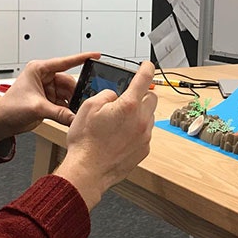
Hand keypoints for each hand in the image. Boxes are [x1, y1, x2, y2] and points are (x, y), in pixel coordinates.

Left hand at [0, 52, 100, 144]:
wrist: (0, 122)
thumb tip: (76, 117)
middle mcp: (44, 77)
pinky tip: (71, 114)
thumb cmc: (9, 108)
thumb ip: (59, 113)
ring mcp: (47, 89)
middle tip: (85, 100)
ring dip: (72, 102)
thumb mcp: (37, 108)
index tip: (96, 55)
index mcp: (39, 70)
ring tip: (76, 110)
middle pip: (69, 82)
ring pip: (68, 93)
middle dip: (76, 92)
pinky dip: (68, 108)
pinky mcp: (48, 100)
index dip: (82, 58)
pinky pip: (64, 102)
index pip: (64, 62)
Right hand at [55, 61, 156, 209]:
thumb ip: (106, 95)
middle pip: (152, 98)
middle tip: (126, 101)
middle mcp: (141, 120)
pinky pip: (145, 133)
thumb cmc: (86, 142)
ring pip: (149, 117)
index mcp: (129, 105)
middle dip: (141, 96)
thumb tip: (114, 96)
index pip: (144, 79)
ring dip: (138, 115)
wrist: (88, 171)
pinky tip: (120, 137)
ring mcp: (145, 136)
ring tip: (118, 124)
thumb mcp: (89, 107)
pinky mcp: (144, 150)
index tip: (147, 66)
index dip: (147, 68)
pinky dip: (136, 131)